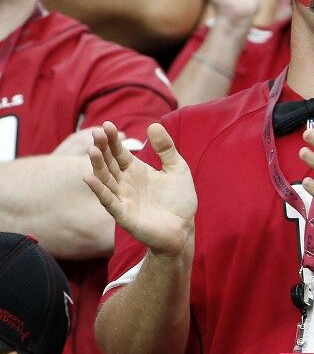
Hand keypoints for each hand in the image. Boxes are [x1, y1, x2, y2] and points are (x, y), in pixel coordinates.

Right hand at [84, 121, 196, 257]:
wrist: (183, 228)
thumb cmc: (179, 199)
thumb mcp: (177, 168)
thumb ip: (166, 148)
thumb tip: (154, 125)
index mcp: (136, 170)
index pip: (119, 152)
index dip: (113, 140)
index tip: (106, 125)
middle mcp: (125, 183)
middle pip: (109, 163)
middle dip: (102, 148)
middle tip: (96, 132)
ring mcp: (123, 198)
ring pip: (105, 180)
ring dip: (98, 166)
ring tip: (92, 150)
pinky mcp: (124, 215)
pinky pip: (109, 201)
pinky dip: (99, 190)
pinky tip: (90, 178)